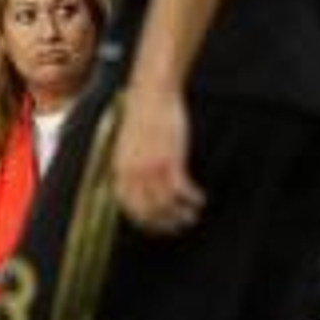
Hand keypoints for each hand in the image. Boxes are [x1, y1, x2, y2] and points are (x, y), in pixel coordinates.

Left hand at [113, 86, 203, 234]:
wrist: (151, 93)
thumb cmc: (143, 114)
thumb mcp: (128, 144)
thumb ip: (130, 164)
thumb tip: (139, 182)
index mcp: (119, 170)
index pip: (129, 208)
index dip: (144, 221)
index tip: (158, 226)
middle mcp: (133, 174)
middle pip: (148, 211)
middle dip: (165, 223)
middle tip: (180, 225)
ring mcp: (151, 169)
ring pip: (166, 205)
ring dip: (181, 214)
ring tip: (193, 215)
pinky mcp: (170, 161)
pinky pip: (182, 191)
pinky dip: (192, 198)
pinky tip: (200, 198)